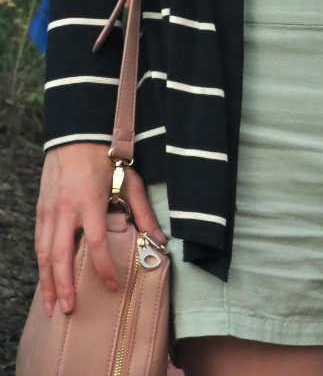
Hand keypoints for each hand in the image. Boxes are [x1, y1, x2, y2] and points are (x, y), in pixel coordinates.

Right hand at [35, 142, 165, 315]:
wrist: (76, 136)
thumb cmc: (105, 159)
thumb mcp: (129, 181)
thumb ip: (143, 212)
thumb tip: (159, 240)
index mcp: (90, 202)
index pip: (95, 242)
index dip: (103, 267)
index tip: (111, 285)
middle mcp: (66, 209)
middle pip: (60, 254)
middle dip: (63, 285)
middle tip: (68, 309)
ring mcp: (50, 210)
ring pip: (43, 252)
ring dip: (46, 281)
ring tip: (51, 306)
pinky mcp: (41, 209)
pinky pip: (38, 241)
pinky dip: (41, 263)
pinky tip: (46, 279)